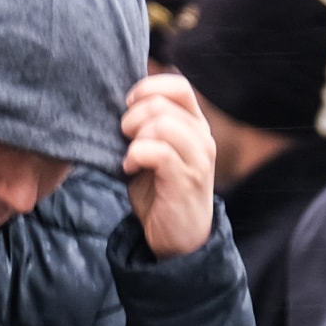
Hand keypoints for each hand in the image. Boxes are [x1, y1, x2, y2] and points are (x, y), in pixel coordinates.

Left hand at [120, 71, 217, 258]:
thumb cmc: (161, 193)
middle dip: (133, 117)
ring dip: (135, 137)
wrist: (178, 241)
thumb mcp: (154, 152)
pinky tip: (130, 169)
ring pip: (162, 123)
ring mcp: (198, 159)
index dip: (147, 89)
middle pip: (162, 103)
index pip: (177, 85)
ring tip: (129, 156)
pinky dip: (136, 156)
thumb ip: (147, 126)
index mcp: (195, 125)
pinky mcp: (186, 180)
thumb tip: (123, 103)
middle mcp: (202, 138)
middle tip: (124, 139)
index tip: (128, 108)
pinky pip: (158, 151)